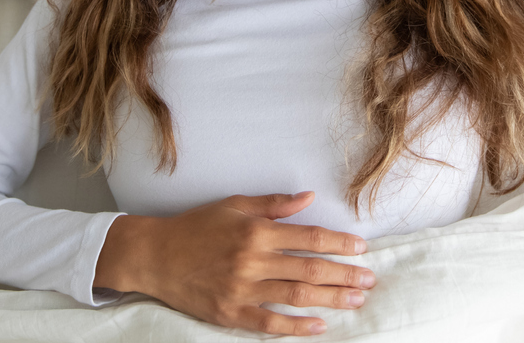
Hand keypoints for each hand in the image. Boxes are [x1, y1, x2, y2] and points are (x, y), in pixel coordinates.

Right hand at [94, 191, 375, 335]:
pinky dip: (296, 326)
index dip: (339, 243)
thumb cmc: (195, 227)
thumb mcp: (234, 205)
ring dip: (331, 299)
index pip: (309, 237)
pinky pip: (270, 323)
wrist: (155, 255)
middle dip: (344, 275)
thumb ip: (274, 204)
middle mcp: (252, 260)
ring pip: (296, 296)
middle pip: (310, 269)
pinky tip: (320, 326)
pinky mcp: (230, 313)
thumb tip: (308, 197)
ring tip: (356, 300)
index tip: (361, 248)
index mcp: (256, 231)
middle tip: (369, 279)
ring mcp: (242, 289)